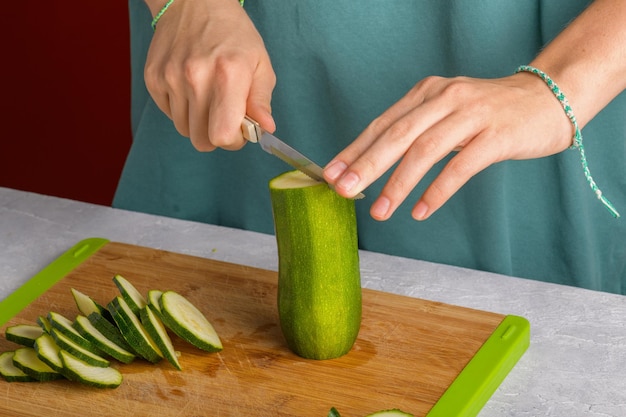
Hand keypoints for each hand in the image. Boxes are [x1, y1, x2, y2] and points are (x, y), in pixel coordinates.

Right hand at [143, 0, 275, 150]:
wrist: (194, 3)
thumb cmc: (233, 35)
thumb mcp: (260, 63)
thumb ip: (261, 100)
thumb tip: (266, 128)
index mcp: (229, 75)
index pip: (222, 135)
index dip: (233, 141)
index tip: (240, 130)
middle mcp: (196, 77)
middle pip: (201, 140)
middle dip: (216, 135)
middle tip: (225, 117)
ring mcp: (170, 78)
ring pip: (184, 129)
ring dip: (198, 122)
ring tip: (207, 97)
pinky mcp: (153, 78)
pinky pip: (168, 114)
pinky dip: (181, 108)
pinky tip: (190, 87)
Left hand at [323, 73, 572, 220]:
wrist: (547, 99)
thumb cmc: (489, 113)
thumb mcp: (446, 112)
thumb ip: (416, 131)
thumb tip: (372, 165)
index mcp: (427, 93)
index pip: (382, 123)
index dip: (354, 150)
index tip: (330, 174)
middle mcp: (445, 98)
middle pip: (397, 134)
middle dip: (366, 165)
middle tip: (343, 190)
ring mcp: (472, 115)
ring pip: (425, 150)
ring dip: (398, 183)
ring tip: (380, 211)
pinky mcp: (497, 135)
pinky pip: (461, 166)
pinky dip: (438, 190)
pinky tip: (421, 210)